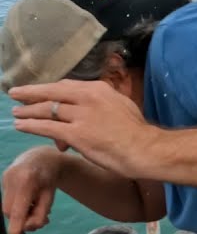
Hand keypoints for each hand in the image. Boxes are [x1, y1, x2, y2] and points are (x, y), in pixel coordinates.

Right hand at [1, 146, 63, 233]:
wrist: (43, 157)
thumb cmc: (49, 178)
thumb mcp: (50, 196)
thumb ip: (41, 213)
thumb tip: (29, 228)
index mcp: (26, 181)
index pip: (17, 210)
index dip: (16, 225)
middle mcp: (12, 178)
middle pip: (9, 211)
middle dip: (22, 218)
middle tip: (40, 217)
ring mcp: (5, 178)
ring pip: (6, 206)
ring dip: (19, 212)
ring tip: (35, 206)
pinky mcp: (2, 179)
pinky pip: (6, 199)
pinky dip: (16, 204)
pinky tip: (27, 199)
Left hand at [9, 80, 156, 180]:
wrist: (144, 148)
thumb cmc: (135, 131)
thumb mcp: (120, 107)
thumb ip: (99, 105)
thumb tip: (82, 112)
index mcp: (100, 89)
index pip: (67, 85)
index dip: (49, 88)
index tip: (37, 90)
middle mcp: (89, 97)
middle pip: (53, 92)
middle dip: (31, 93)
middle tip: (15, 93)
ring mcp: (82, 115)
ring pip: (47, 109)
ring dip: (27, 111)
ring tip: (15, 113)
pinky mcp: (76, 133)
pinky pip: (47, 127)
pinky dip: (31, 125)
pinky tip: (21, 125)